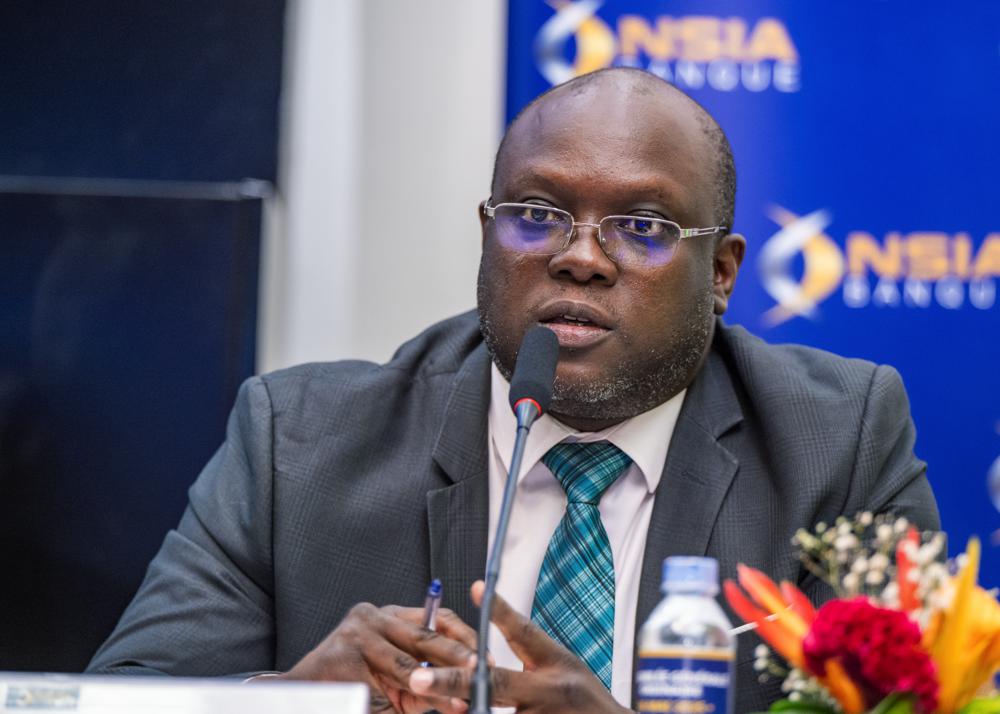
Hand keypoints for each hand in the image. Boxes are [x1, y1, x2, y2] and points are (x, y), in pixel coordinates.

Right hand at [272, 602, 476, 713]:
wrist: (302, 696)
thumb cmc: (350, 688)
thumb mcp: (394, 682)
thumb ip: (424, 683)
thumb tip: (462, 698)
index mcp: (389, 617)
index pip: (437, 619)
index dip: (464, 638)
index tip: (485, 660)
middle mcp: (375, 616)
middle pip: (427, 634)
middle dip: (458, 657)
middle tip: (481, 673)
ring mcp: (358, 632)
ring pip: (409, 659)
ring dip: (437, 682)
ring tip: (458, 699)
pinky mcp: (346, 654)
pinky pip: (386, 680)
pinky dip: (406, 694)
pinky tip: (418, 703)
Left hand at [408, 581, 631, 713]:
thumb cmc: (586, 702)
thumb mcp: (563, 666)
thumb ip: (526, 646)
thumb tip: (484, 606)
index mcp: (555, 664)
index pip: (525, 633)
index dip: (500, 611)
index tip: (475, 589)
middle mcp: (548, 692)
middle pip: (493, 685)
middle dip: (452, 682)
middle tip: (418, 679)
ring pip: (490, 713)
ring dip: (466, 710)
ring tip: (431, 699)